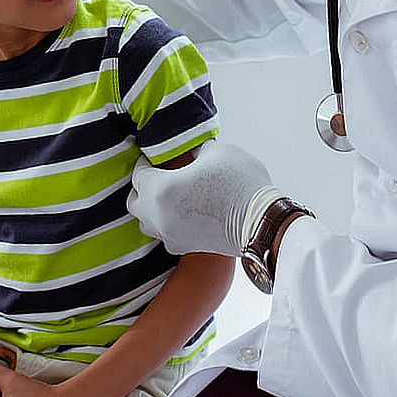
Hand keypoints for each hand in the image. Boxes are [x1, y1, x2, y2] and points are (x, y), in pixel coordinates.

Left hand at [127, 142, 277, 256]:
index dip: (145, 163)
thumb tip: (190, 152)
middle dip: (142, 187)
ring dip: (151, 208)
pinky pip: (164, 234)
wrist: (261, 222)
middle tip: (158, 175)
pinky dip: (166, 223)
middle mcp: (158, 216)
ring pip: (145, 222)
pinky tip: (182, 212)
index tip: (154, 158)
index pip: (139, 174)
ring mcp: (169, 234)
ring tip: (168, 195)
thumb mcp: (216, 152)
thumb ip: (194, 150)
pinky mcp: (183, 247)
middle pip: (135, 201)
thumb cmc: (240, 183)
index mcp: (160, 189)